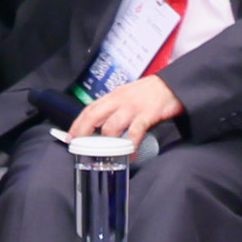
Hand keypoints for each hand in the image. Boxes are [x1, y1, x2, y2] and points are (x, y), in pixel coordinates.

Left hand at [68, 72, 185, 148]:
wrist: (172, 85)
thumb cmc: (149, 92)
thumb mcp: (126, 95)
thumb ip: (114, 108)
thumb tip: (100, 125)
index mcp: (112, 96)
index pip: (89, 109)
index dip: (77, 124)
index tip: (69, 137)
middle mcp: (119, 101)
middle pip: (94, 116)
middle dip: (83, 133)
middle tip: (79, 147)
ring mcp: (132, 108)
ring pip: (111, 127)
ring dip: (107, 144)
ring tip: (107, 157)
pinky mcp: (147, 114)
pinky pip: (135, 132)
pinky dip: (130, 145)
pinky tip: (131, 155)